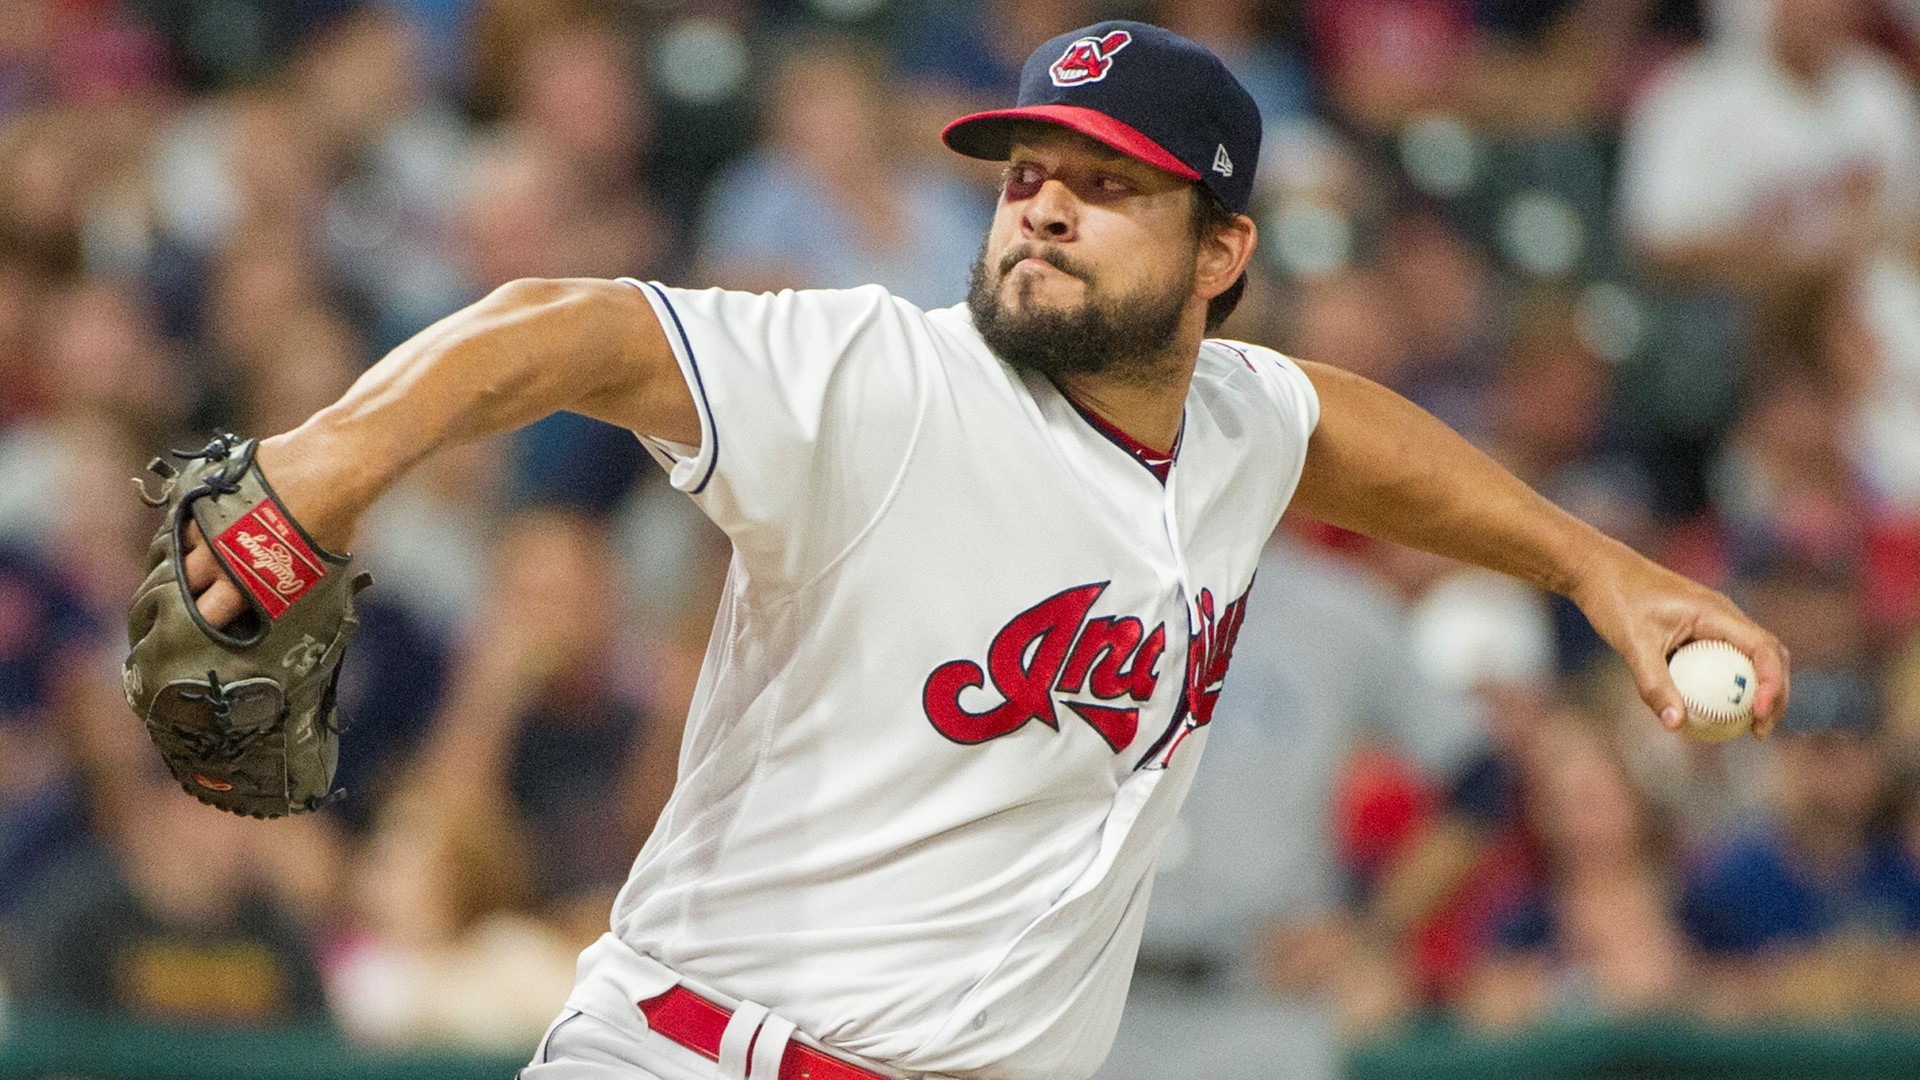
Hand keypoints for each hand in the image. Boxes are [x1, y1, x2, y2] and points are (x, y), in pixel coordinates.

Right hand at [184, 433, 362, 628]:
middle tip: (190, 597)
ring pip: (179, 546)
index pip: (205, 618)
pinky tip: (205, 525)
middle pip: (181, 586)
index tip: (207, 626)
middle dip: (184, 594)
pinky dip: (193, 522)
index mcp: (244, 582)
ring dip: (186, 555)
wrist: (331, 464)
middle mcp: (217, 554)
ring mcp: (206, 518)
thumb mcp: (320, 569)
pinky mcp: (205, 488)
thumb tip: (290, 609)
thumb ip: (290, 591)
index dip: (203, 625)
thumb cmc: (334, 520)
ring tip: (200, 558)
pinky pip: (186, 512)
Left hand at [1568, 537, 1789, 738]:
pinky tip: (1713, 713)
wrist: (1597, 570)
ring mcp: (1713, 621)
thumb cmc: (1614, 600)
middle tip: (1759, 732)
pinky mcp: (1698, 629)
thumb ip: (1654, 684)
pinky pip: (1725, 659)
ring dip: (1758, 690)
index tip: (1757, 714)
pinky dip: (1729, 685)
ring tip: (1748, 728)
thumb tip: (1676, 726)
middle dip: (1775, 694)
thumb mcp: (1632, 643)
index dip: (1771, 683)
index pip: (1763, 648)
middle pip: (1769, 655)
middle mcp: (1723, 614)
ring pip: (1751, 657)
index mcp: (1716, 612)